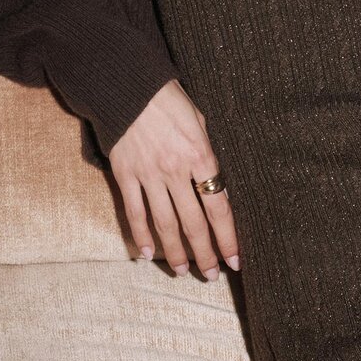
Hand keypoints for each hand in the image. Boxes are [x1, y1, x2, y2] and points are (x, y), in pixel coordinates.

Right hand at [108, 78, 240, 278]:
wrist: (128, 85)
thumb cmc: (170, 100)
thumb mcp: (201, 121)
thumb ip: (208, 154)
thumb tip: (215, 181)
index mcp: (201, 156)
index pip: (219, 207)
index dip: (228, 237)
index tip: (235, 260)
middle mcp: (175, 170)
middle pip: (194, 223)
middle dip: (205, 253)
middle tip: (212, 275)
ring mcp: (148, 174)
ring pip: (165, 223)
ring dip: (176, 252)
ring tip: (184, 271)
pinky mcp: (125, 174)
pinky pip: (134, 212)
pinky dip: (142, 235)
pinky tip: (148, 254)